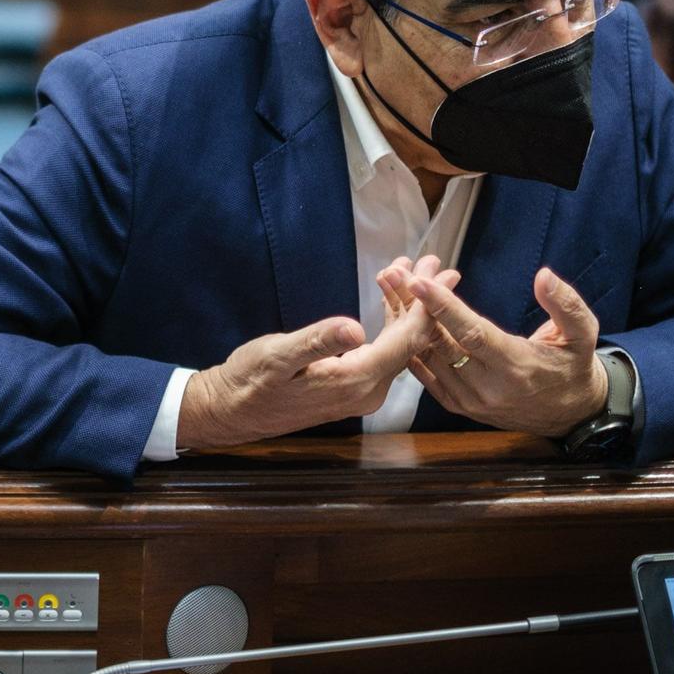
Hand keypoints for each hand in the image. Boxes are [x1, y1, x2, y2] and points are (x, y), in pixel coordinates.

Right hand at [177, 255, 457, 449]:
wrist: (232, 411)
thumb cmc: (250, 380)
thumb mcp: (277, 356)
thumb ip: (317, 342)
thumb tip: (354, 328)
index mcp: (355, 381)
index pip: (405, 342)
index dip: (426, 305)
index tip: (441, 273)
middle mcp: (368, 391)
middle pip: (410, 344)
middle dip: (424, 302)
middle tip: (436, 263)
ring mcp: (362, 391)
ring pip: (398, 347)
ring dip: (407, 309)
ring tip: (415, 272)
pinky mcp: (353, 386)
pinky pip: (383, 353)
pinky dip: (389, 323)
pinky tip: (389, 299)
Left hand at [397, 264, 608, 438]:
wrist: (569, 413)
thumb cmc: (573, 366)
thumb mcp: (583, 334)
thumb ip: (566, 305)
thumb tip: (544, 276)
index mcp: (517, 367)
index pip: (473, 334)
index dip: (445, 308)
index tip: (420, 283)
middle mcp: (489, 387)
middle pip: (443, 344)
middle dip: (418, 308)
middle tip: (397, 276)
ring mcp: (471, 400)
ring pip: (431, 359)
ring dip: (411, 325)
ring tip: (394, 290)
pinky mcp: (460, 405)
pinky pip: (428, 376)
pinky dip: (414, 348)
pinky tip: (403, 321)